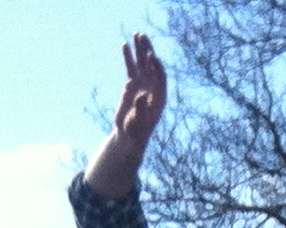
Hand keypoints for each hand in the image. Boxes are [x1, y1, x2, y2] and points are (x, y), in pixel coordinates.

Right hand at [113, 33, 165, 149]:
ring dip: (139, 49)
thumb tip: (141, 96)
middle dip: (147, 51)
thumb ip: (140, 109)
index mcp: (159, 97)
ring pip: (142, 63)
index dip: (156, 66)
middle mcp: (153, 88)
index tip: (151, 56)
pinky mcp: (132, 84)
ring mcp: (143, 84)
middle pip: (152, 66)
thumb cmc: (136, 132)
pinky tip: (125, 45)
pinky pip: (131, 67)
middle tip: (142, 36)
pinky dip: (128, 57)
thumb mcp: (138, 122)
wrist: (129, 135)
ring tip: (136, 34)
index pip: (160, 77)